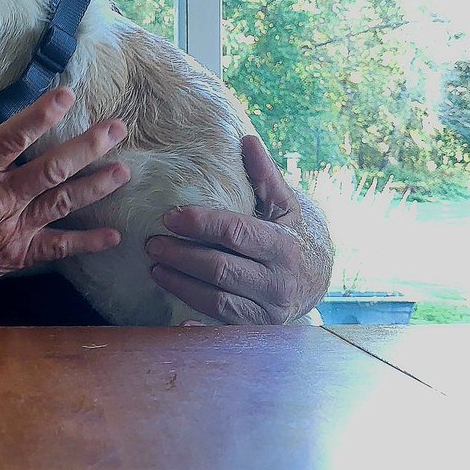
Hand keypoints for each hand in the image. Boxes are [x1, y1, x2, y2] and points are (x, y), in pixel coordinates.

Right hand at [0, 88, 130, 320]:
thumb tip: (14, 130)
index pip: (10, 139)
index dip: (40, 117)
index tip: (66, 96)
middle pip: (51, 169)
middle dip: (87, 147)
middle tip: (116, 128)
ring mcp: (11, 229)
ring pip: (62, 202)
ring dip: (96, 185)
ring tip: (123, 171)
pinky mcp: (18, 255)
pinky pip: (58, 247)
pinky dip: (87, 242)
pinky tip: (113, 235)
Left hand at [144, 135, 325, 323]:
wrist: (318, 280)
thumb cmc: (292, 234)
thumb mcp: (284, 205)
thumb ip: (264, 175)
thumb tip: (247, 139)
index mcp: (283, 245)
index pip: (235, 233)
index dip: (200, 224)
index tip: (169, 217)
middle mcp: (278, 282)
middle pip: (219, 268)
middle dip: (180, 256)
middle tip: (151, 243)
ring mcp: (268, 310)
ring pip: (216, 300)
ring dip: (180, 284)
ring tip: (154, 268)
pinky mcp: (257, 330)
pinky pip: (222, 328)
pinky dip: (198, 327)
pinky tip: (175, 320)